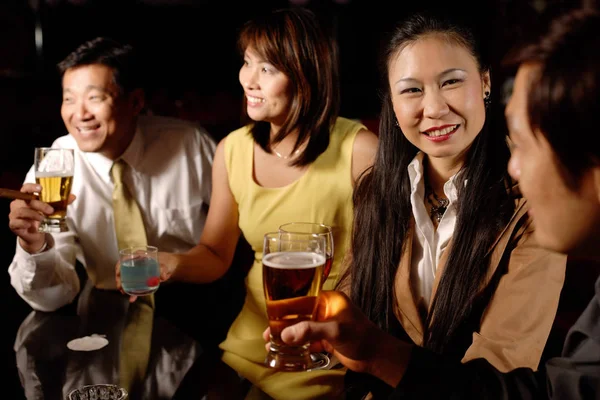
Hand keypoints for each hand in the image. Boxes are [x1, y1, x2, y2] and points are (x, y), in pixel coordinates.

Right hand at [8, 183, 74, 252]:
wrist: (35, 235)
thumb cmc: (41, 219)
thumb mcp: (52, 210)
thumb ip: (61, 203)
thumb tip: (73, 196)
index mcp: (27, 198)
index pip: (26, 188)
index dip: (32, 187)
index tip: (41, 188)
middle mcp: (18, 204)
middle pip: (26, 200)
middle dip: (40, 204)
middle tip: (50, 210)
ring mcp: (14, 214)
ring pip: (21, 211)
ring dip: (33, 214)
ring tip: (42, 219)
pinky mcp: (13, 224)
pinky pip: (16, 222)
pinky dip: (24, 223)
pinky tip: (30, 225)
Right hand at [115, 251, 177, 302]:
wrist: (172, 267)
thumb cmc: (167, 261)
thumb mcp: (165, 264)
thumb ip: (163, 269)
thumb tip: (162, 276)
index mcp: (140, 256)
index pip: (125, 258)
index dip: (120, 266)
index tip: (118, 273)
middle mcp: (137, 263)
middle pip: (123, 269)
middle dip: (119, 278)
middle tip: (120, 287)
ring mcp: (138, 271)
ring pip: (127, 278)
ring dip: (123, 285)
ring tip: (123, 292)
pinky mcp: (142, 279)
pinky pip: (135, 285)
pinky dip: (133, 291)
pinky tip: (132, 298)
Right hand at [263, 290, 411, 385]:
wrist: (377, 356)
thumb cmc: (361, 336)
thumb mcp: (335, 330)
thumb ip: (310, 331)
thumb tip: (285, 335)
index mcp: (328, 299)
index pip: (302, 297)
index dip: (285, 304)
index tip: (270, 313)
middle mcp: (325, 310)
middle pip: (298, 314)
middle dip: (282, 323)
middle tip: (267, 333)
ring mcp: (325, 325)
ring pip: (301, 328)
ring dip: (287, 335)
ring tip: (271, 343)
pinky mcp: (326, 340)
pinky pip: (307, 341)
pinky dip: (296, 345)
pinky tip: (284, 351)